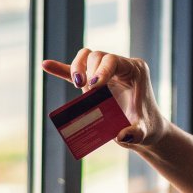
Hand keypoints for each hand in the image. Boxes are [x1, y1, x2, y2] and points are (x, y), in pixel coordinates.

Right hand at [41, 50, 167, 148]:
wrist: (145, 128)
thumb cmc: (146, 127)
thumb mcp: (143, 132)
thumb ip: (136, 134)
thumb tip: (121, 136)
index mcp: (135, 70)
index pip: (114, 60)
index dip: (101, 70)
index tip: (93, 87)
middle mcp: (121, 66)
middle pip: (97, 56)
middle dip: (88, 70)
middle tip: (86, 93)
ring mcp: (107, 71)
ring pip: (86, 57)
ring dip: (76, 67)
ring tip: (77, 84)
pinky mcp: (95, 81)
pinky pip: (76, 71)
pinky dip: (61, 69)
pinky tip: (45, 65)